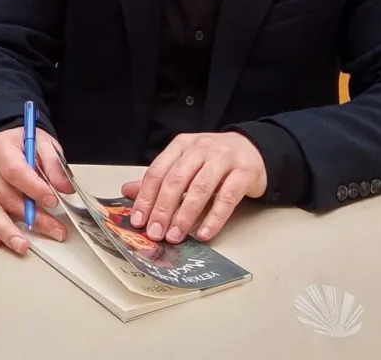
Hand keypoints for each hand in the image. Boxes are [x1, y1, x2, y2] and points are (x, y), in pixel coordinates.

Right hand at [0, 126, 73, 254]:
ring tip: (23, 245)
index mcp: (1, 148)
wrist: (8, 144)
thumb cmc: (25, 146)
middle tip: (53, 229)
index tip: (52, 200)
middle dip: (31, 216)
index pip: (14, 171)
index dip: (33, 188)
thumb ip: (54, 163)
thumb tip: (64, 187)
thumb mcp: (44, 144)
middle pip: (5, 196)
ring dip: (7, 231)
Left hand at [122, 132, 265, 244]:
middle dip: (163, 209)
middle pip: (177, 179)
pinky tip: (204, 233)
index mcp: (182, 145)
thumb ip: (160, 179)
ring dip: (185, 216)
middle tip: (155, 233)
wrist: (253, 150)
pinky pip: (227, 198)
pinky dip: (214, 218)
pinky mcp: (245, 172)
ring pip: (200, 188)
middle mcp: (201, 148)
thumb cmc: (214, 160)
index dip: (146, 197)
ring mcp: (224, 158)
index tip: (138, 220)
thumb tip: (127, 191)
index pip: (158, 171)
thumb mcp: (185, 164)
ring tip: (175, 236)